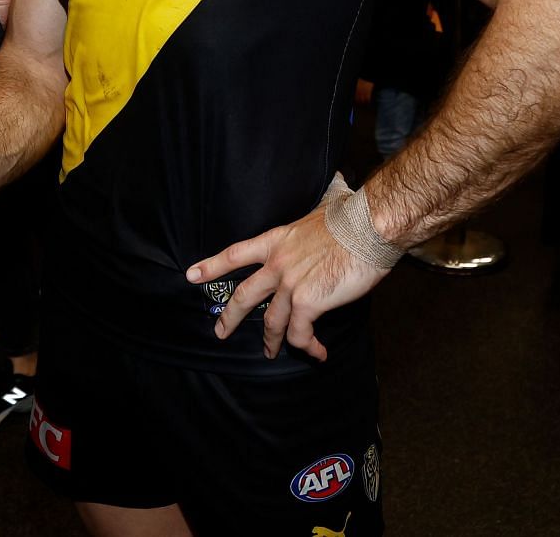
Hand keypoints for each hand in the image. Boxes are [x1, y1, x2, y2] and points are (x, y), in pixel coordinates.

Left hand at [184, 200, 387, 362]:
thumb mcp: (318, 213)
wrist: (367, 227)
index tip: (192, 276)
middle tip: (220, 332)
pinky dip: (308, 347)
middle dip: (230, 317)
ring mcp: (289, 284)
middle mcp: (277, 263)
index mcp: (276, 241)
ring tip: (271, 353)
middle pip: (244, 295)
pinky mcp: (307, 302)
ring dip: (272, 341)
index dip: (212, 266)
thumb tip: (326, 205)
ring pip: (271, 322)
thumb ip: (311, 223)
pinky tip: (317, 353)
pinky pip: (299, 334)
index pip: (236, 254)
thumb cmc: (351, 218)